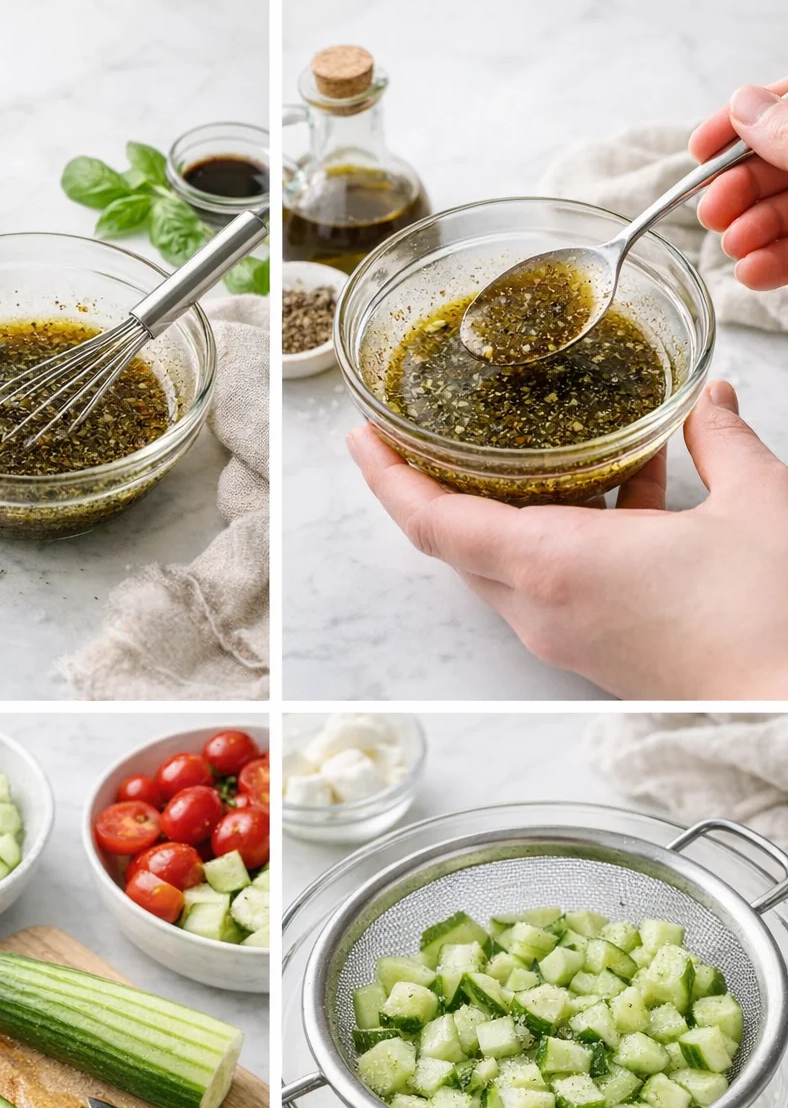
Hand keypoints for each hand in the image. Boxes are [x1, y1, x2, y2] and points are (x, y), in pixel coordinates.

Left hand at [346, 382, 787, 699]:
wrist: (787, 705)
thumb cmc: (767, 619)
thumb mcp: (753, 504)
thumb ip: (721, 441)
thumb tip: (709, 402)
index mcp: (555, 563)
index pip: (435, 523)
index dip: (388, 477)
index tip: (363, 438)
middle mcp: (542, 607)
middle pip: (458, 543)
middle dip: (437, 486)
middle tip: (430, 430)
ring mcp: (562, 636)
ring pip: (504, 563)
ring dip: (510, 506)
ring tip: (543, 444)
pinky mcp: (589, 652)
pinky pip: (547, 584)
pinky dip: (559, 536)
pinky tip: (621, 489)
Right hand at [691, 78, 787, 288]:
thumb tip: (742, 106)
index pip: (778, 105)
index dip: (734, 124)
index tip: (698, 148)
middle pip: (772, 163)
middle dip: (736, 188)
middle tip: (712, 209)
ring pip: (781, 212)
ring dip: (749, 231)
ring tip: (733, 245)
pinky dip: (772, 264)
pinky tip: (751, 271)